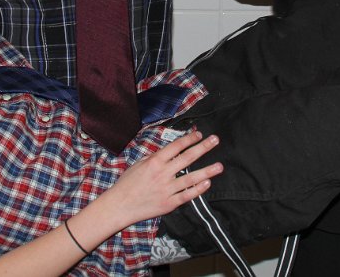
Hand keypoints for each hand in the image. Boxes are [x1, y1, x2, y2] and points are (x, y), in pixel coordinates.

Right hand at [105, 131, 222, 226]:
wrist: (119, 206)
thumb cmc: (127, 183)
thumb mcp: (139, 164)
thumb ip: (156, 157)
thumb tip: (171, 150)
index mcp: (154, 162)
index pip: (176, 147)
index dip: (189, 139)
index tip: (199, 134)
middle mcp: (162, 174)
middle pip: (187, 158)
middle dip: (203, 148)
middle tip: (215, 140)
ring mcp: (167, 189)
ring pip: (191, 178)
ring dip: (207, 171)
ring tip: (220, 166)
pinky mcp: (169, 203)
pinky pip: (186, 195)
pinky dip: (198, 189)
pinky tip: (207, 183)